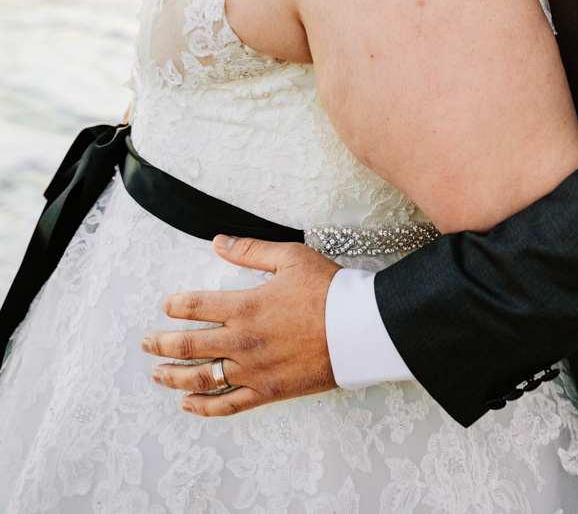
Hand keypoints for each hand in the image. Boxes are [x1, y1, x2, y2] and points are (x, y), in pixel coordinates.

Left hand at [141, 236, 339, 415]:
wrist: (358, 329)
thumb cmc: (328, 290)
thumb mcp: (291, 258)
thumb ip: (251, 251)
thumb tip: (219, 243)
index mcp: (246, 306)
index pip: (196, 306)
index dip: (175, 306)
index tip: (165, 306)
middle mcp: (242, 341)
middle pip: (188, 345)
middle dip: (161, 344)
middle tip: (146, 342)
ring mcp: (252, 370)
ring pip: (201, 379)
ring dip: (174, 377)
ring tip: (157, 374)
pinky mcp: (266, 391)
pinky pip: (227, 405)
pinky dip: (203, 408)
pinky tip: (188, 405)